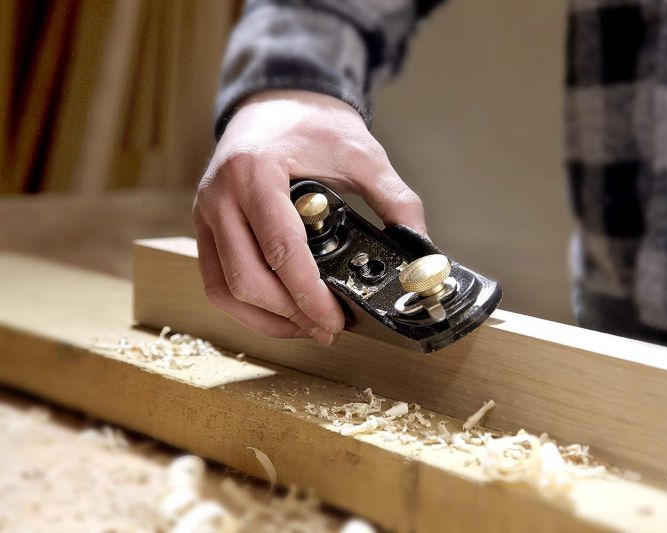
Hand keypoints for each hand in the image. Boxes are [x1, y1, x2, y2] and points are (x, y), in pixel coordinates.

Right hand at [193, 90, 426, 345]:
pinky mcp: (206, 226)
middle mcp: (220, 195)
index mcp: (255, 172)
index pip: (280, 249)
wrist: (276, 101)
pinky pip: (217, 281)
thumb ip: (395, 199)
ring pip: (224, 289)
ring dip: (265, 319)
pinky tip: (282, 313)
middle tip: (327, 329)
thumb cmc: (312, 123)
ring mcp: (206, 213)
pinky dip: (248, 307)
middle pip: (246, 279)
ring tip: (307, 328)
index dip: (308, 295)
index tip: (335, 320)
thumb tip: (422, 249)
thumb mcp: (363, 154)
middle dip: (290, 314)